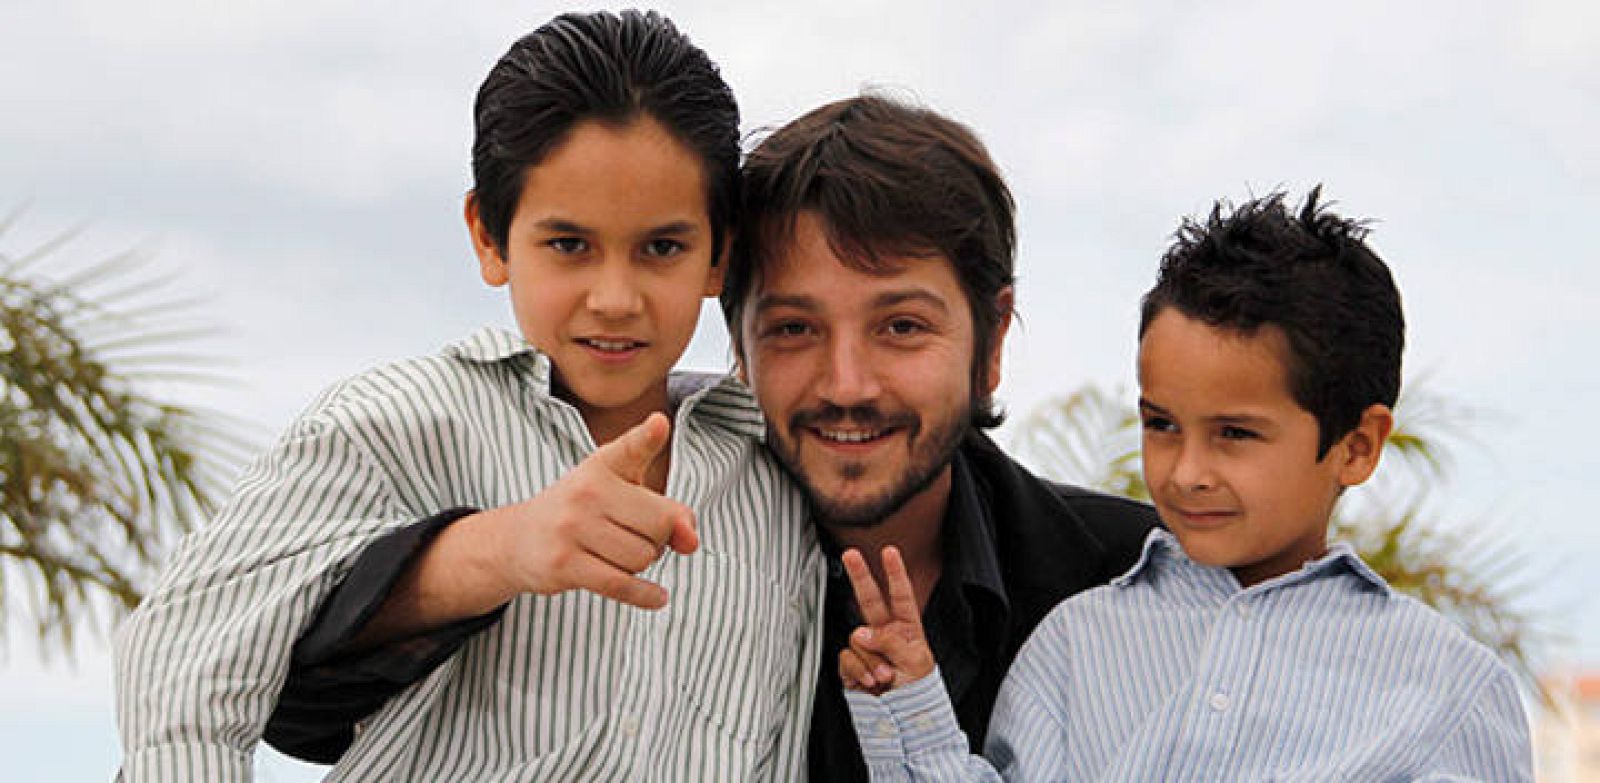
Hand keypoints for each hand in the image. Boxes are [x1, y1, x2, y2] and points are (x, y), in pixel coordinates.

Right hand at [480, 412, 697, 609]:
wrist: (519, 539)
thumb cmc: (583, 512)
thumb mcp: (622, 494)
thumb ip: (669, 510)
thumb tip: (691, 541)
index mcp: (601, 466)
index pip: (630, 448)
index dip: (647, 436)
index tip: (659, 424)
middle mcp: (586, 491)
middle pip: (659, 526)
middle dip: (659, 539)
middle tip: (634, 536)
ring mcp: (572, 528)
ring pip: (642, 558)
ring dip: (642, 565)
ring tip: (619, 554)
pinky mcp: (564, 564)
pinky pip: (621, 584)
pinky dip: (646, 595)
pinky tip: (658, 597)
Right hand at [838, 545, 933, 694]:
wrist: (904, 722)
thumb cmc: (918, 692)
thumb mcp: (916, 662)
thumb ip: (890, 641)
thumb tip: (861, 632)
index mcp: (907, 629)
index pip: (902, 596)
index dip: (895, 573)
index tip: (890, 551)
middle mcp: (885, 635)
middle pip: (870, 600)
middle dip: (861, 576)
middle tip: (850, 554)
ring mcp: (867, 650)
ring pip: (858, 639)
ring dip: (871, 660)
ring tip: (886, 678)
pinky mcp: (852, 667)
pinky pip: (848, 659)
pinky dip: (859, 671)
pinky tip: (871, 683)